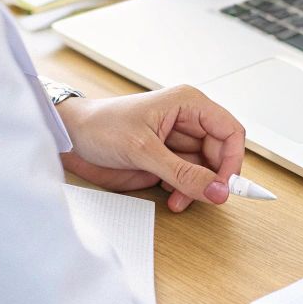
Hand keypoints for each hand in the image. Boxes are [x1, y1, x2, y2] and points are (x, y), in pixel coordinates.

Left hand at [56, 86, 246, 211]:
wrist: (69, 140)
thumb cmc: (100, 127)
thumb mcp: (143, 151)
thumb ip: (183, 173)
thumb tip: (218, 190)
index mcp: (188, 104)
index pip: (230, 131)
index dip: (233, 159)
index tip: (226, 185)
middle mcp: (187, 121)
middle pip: (220, 154)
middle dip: (213, 178)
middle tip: (205, 197)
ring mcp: (176, 142)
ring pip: (205, 170)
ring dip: (196, 188)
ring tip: (179, 200)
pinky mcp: (165, 160)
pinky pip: (188, 179)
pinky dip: (184, 192)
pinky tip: (170, 197)